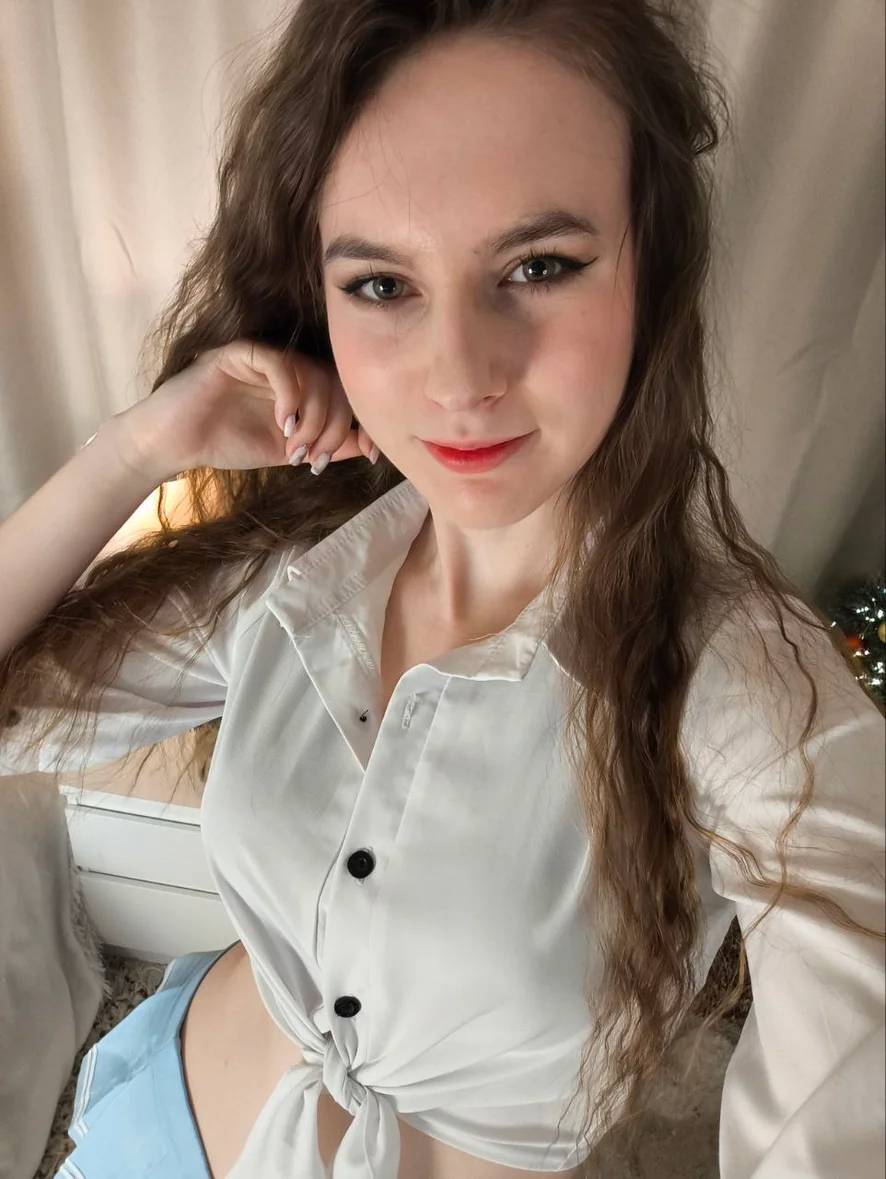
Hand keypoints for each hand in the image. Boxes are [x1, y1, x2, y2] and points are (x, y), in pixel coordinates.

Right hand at [110, 339, 377, 482]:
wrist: (176, 444)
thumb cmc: (227, 444)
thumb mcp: (290, 452)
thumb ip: (329, 446)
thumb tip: (372, 445)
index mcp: (303, 389)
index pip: (347, 394)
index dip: (363, 422)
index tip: (371, 454)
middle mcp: (290, 369)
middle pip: (336, 385)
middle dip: (333, 428)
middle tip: (313, 458)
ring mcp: (266, 359)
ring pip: (313, 374)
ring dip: (312, 417)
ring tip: (294, 446)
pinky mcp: (241, 353)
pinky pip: (280, 363)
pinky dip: (290, 395)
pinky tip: (283, 423)